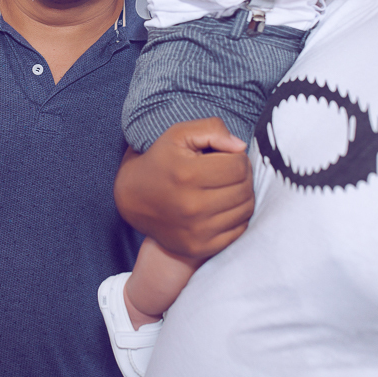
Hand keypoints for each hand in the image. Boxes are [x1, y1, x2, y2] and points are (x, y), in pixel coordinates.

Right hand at [114, 118, 253, 259]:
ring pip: (245, 209)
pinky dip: (237, 216)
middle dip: (242, 175)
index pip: (239, 166)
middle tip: (228, 171)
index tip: (226, 157)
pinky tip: (223, 205)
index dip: (238, 157)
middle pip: (244, 188)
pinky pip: (239, 230)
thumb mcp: (177, 134)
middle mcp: (192, 206)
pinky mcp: (199, 247)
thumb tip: (240, 147)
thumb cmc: (159, 161)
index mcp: (187, 175)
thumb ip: (211, 129)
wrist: (131, 200)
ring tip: (226, 186)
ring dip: (242, 195)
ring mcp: (196, 231)